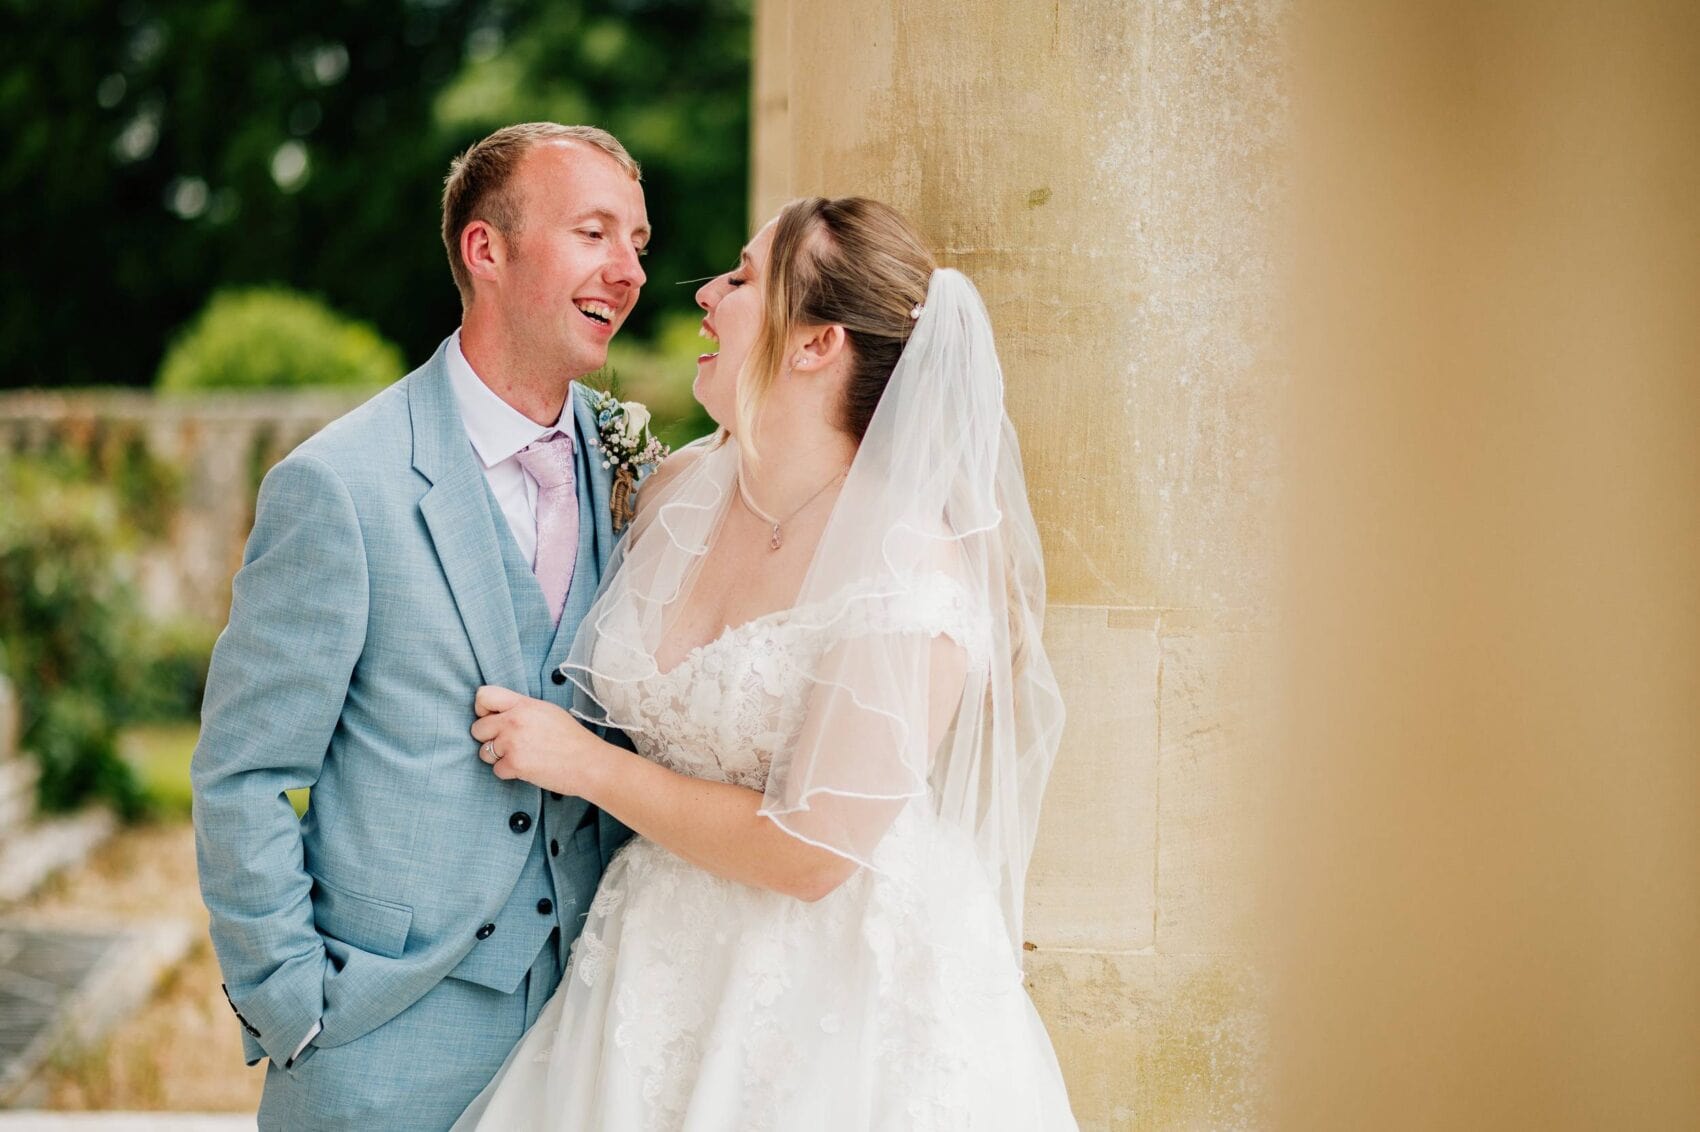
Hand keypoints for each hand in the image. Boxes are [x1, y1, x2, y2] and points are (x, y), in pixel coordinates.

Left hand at [471, 685, 601, 796]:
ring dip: (498, 758)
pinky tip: (528, 768)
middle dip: (489, 739)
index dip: (482, 710)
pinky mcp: (514, 764)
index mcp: (523, 704)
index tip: (492, 719)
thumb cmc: (572, 739)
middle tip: (508, 744)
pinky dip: (510, 773)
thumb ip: (521, 709)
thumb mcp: (547, 712)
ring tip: (521, 756)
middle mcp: (514, 720)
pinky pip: (497, 770)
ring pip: (484, 752)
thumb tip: (500, 714)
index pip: (483, 696)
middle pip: (477, 728)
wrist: (589, 763)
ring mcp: (512, 743)